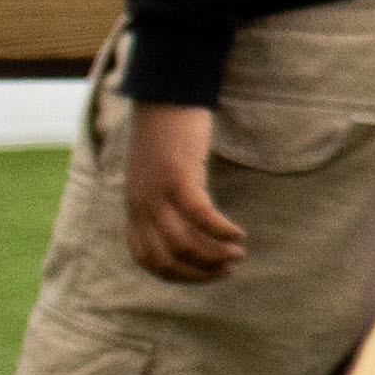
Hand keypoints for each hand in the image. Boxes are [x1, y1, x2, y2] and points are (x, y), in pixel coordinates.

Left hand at [124, 101, 247, 282]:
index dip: (177, 275)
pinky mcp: (178, 177)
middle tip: (227, 270)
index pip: (148, 259)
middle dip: (199, 272)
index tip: (204, 276)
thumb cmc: (165, 135)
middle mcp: (142, 206)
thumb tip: (183, 223)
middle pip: (167, 257)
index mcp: (135, 208)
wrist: (163, 98)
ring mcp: (158, 193)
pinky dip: (221, 230)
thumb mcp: (156, 174)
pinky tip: (239, 234)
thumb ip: (162, 199)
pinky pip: (201, 216)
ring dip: (214, 255)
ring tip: (238, 256)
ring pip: (184, 242)